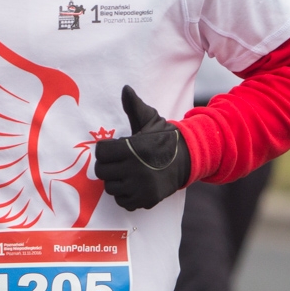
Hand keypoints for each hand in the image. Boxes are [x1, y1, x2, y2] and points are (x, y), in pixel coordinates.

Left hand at [94, 86, 191, 210]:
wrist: (187, 159)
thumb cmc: (164, 139)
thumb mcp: (150, 120)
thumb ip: (134, 106)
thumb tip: (125, 89)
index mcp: (132, 148)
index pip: (102, 153)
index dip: (106, 150)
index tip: (114, 148)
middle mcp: (134, 169)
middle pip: (102, 172)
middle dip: (108, 166)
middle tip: (119, 162)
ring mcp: (140, 187)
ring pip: (111, 188)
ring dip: (116, 181)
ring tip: (126, 173)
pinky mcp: (145, 200)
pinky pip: (123, 201)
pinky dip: (125, 195)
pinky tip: (133, 185)